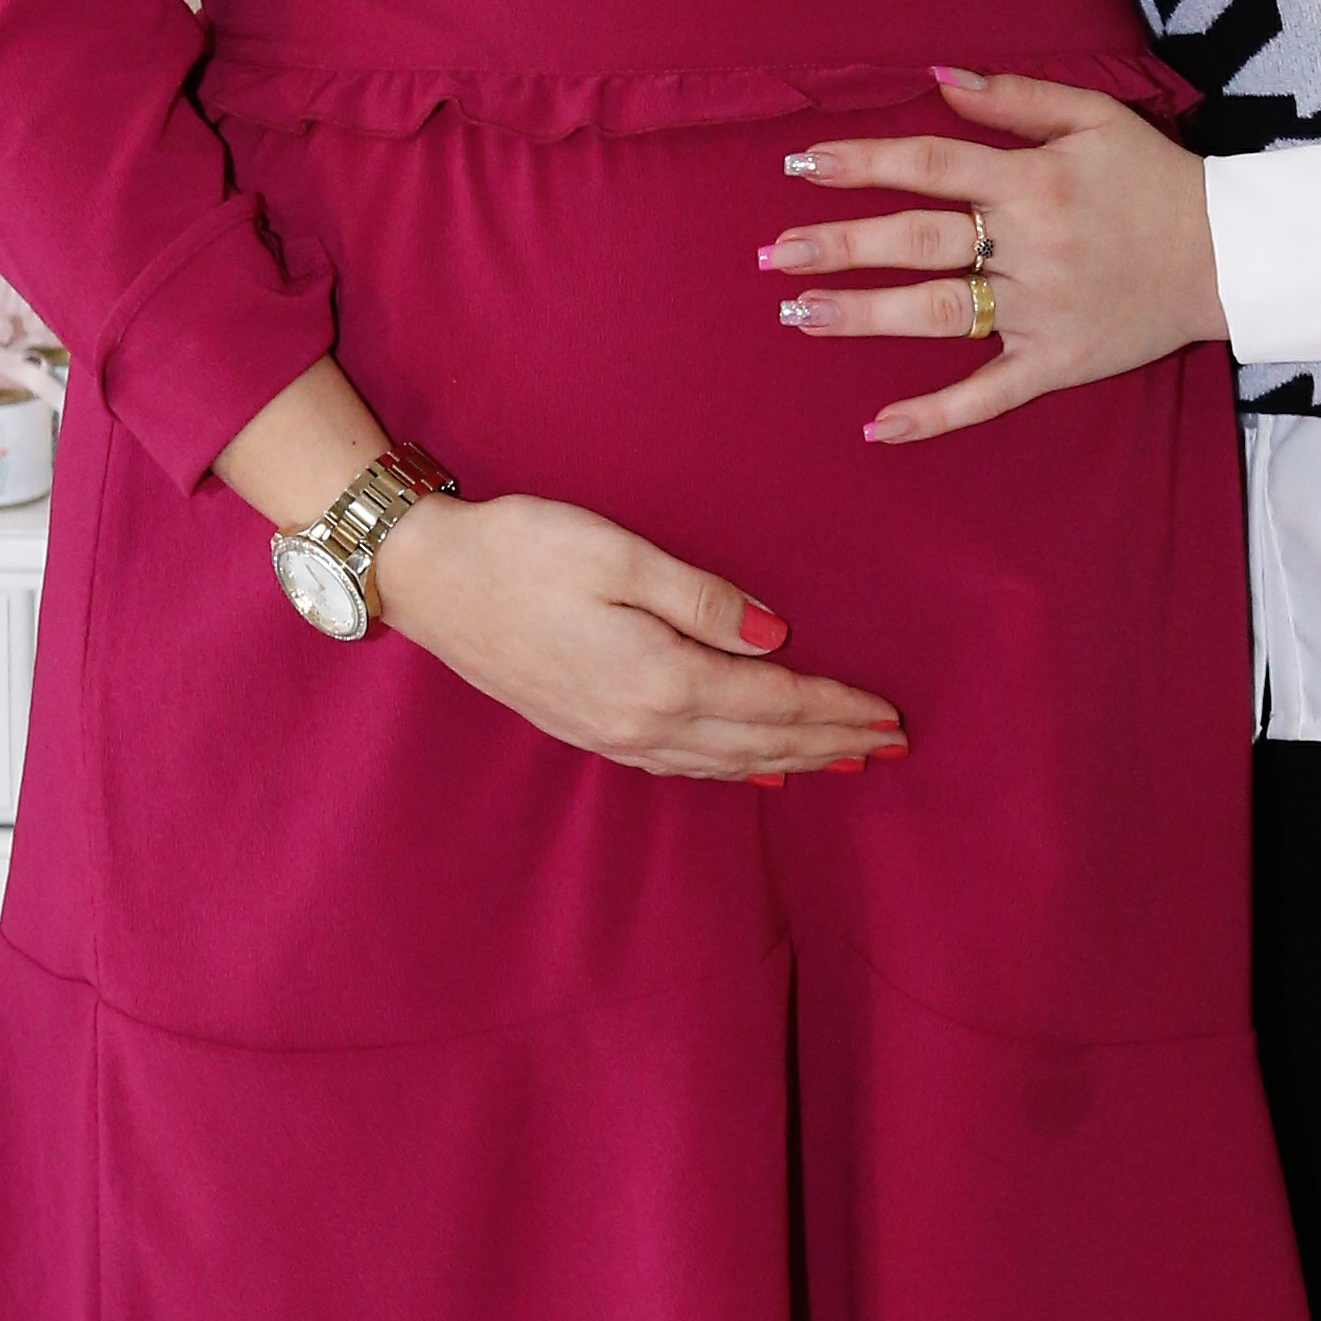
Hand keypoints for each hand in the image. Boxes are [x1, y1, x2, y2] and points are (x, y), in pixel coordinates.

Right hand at [377, 491, 901, 779]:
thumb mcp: (619, 554)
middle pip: (760, 741)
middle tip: (892, 745)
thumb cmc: (521, 549)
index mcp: (660, 677)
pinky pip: (682, 765)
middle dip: (831, 742)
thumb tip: (777, 639)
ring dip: (792, 761)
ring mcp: (613, 735)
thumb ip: (704, 599)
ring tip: (845, 761)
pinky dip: (733, 770)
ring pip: (726, 761)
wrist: (428, 580)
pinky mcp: (590, 730)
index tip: (889, 714)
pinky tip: (756, 771)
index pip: (773, 702)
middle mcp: (642, 723)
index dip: (837, 708)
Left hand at [760, 66, 1226, 446]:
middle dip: (840, 246)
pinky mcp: (1057, 362)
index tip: (800, 165)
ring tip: (798, 314)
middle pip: (918, 241)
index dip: (863, 164)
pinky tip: (877, 427)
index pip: (930, 165)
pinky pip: (989, 393)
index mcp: (1033, 180)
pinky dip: (935, 414)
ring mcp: (1040, 309)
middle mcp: (1029, 244)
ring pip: (938, 312)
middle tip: (775, 255)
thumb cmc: (1156, 180)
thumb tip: (936, 76)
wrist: (1230, 255)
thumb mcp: (1095, 116)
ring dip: (863, 315)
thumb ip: (1014, 96)